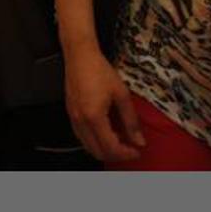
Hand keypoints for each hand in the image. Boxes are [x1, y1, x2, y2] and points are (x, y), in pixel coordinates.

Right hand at [63, 46, 144, 165]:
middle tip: (129, 149)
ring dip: (104, 149)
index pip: (111, 148)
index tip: (137, 151)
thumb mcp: (121, 94)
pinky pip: (82, 137)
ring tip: (119, 141)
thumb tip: (139, 141)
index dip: (126, 153)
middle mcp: (81, 122)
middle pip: (98, 152)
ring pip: (88, 147)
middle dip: (116, 155)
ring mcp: (73, 119)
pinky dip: (95, 141)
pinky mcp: (70, 114)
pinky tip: (106, 132)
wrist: (80, 56)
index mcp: (95, 117)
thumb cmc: (100, 70)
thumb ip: (131, 121)